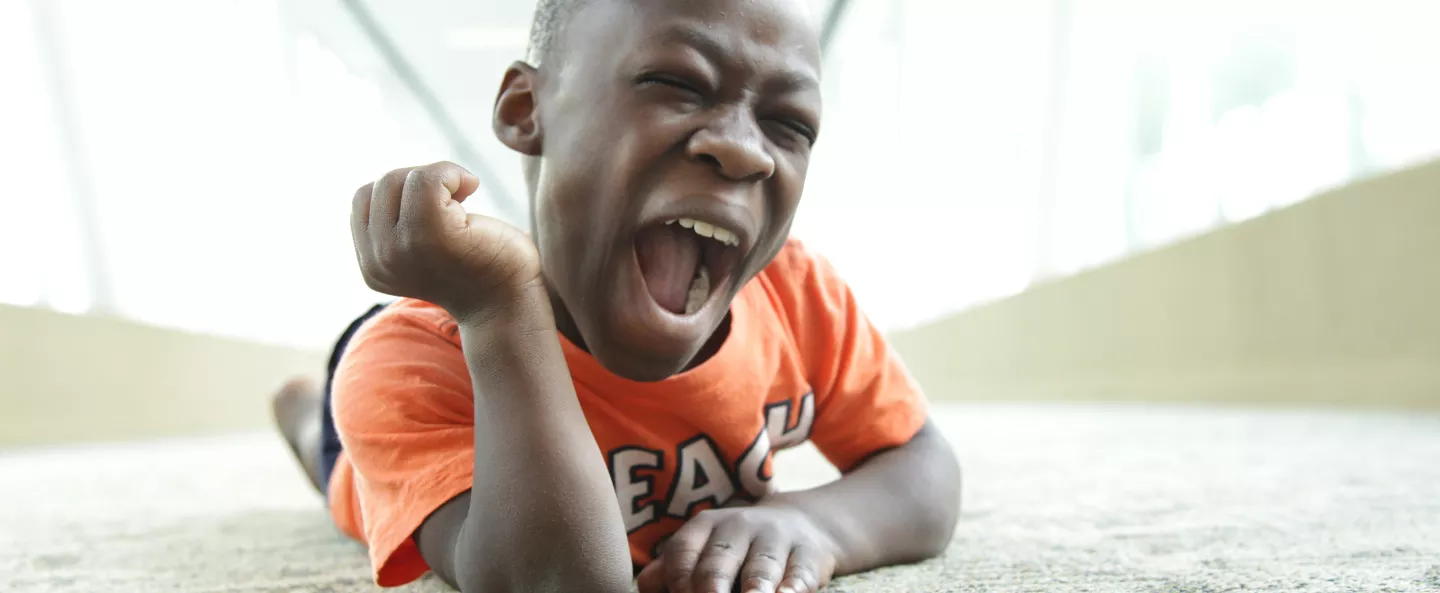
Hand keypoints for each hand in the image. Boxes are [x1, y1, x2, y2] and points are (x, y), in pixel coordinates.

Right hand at [350, 161, 540, 320]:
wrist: (510, 299)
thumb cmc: (476, 264)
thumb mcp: (420, 245)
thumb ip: (396, 224)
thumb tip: (398, 178)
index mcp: (371, 266)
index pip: (363, 199)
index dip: (401, 191)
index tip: (436, 207)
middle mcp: (377, 261)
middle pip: (380, 185)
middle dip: (421, 181)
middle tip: (456, 202)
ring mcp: (402, 249)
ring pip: (403, 179)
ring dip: (440, 177)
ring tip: (463, 201)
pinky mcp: (431, 235)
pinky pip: (428, 179)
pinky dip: (453, 173)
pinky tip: (472, 187)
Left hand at [636, 506, 839, 592]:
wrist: (801, 524)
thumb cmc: (735, 549)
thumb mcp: (702, 548)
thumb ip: (670, 570)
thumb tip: (647, 588)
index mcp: (703, 527)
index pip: (683, 554)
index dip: (678, 581)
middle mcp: (738, 527)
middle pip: (718, 561)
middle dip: (711, 586)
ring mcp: (776, 539)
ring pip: (761, 566)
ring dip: (754, 587)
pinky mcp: (808, 554)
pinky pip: (801, 573)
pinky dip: (794, 588)